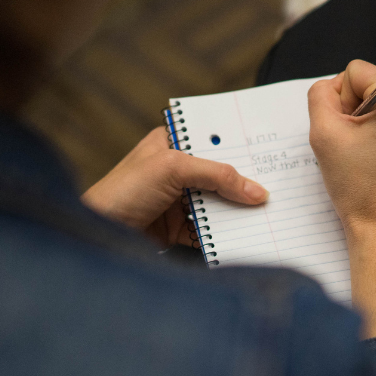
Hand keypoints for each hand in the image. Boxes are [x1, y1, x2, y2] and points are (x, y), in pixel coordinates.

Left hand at [82, 127, 267, 246]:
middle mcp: (176, 170)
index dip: (239, 145)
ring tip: (271, 212)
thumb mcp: (173, 169)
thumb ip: (216, 175)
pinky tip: (250, 234)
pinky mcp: (178, 228)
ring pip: (219, 203)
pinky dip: (228, 233)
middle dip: (245, 181)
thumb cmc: (123, 191)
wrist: (98, 235)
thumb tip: (257, 191)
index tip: (269, 151)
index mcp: (171, 143)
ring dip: (240, 210)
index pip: (212, 140)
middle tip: (277, 185)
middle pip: (220, 174)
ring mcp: (178, 200)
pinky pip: (211, 229)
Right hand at [307, 60, 375, 345]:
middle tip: (356, 148)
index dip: (341, 102)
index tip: (348, 134)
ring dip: (367, 122)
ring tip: (367, 156)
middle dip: (356, 112)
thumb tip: (333, 87)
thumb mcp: (324, 135)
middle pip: (371, 82)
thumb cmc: (361, 190)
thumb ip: (320, 96)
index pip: (355, 71)